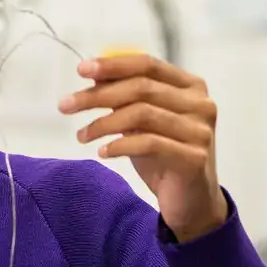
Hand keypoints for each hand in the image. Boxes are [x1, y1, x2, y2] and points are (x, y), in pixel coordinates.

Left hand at [59, 52, 228, 242]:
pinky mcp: (194, 157)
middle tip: (66, 105)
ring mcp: (200, 130)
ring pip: (142, 114)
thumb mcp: (141, 123)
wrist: (192, 202)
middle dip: (98, 95)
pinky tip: (102, 152)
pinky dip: (119, 146)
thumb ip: (124, 98)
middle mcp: (200, 104)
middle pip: (141, 88)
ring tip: (81, 135)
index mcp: (190, 87)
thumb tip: (93, 75)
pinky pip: (149, 143)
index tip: (81, 69)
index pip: (147, 64)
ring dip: (103, 123)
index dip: (113, 65)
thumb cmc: (164, 156)